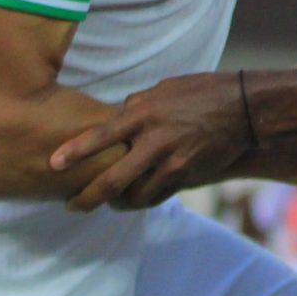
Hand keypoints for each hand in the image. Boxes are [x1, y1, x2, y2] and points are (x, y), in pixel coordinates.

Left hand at [53, 72, 296, 211]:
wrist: (244, 109)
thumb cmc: (201, 92)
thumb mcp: (164, 89)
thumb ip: (136, 107)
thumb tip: (114, 121)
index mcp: (145, 114)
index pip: (101, 136)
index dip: (74, 152)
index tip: (52, 164)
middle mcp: (156, 140)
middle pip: (112, 180)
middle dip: (87, 198)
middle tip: (72, 206)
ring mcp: (173, 162)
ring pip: (134, 196)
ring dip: (116, 203)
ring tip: (104, 203)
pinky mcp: (187, 176)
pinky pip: (157, 196)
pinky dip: (142, 200)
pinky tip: (133, 198)